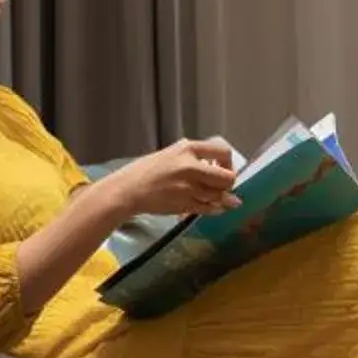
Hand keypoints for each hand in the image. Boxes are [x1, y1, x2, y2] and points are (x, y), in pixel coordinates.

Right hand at [112, 137, 240, 218]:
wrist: (128, 190)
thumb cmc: (146, 171)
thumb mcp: (172, 154)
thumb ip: (195, 160)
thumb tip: (219, 170)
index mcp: (188, 149)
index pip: (223, 152)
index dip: (228, 163)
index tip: (223, 169)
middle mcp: (191, 166)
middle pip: (227, 177)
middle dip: (229, 184)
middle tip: (223, 187)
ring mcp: (189, 187)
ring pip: (219, 195)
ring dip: (222, 199)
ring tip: (220, 199)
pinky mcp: (185, 204)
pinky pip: (209, 208)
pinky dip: (216, 209)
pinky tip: (215, 207)